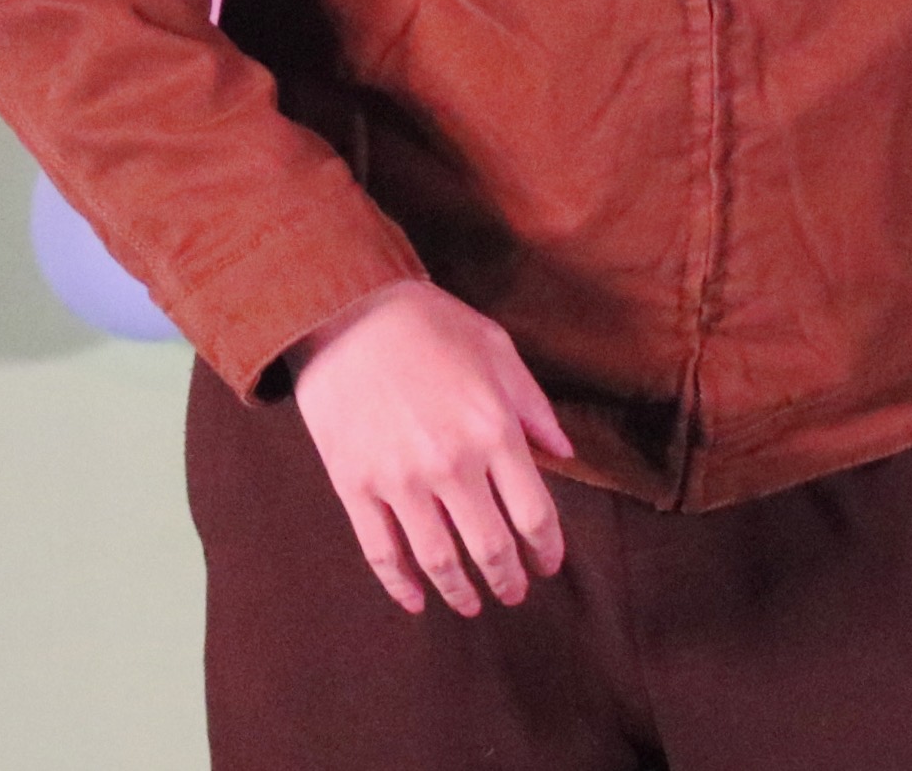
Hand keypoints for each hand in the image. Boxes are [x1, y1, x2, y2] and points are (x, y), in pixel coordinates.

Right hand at [288, 279, 574, 615]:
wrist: (345, 308)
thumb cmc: (429, 322)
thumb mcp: (497, 350)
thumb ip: (534, 406)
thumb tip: (565, 454)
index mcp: (494, 431)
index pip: (534, 514)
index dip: (547, 549)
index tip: (548, 563)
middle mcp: (451, 465)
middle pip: (491, 548)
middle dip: (508, 580)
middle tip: (514, 593)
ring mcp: (399, 480)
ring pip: (438, 561)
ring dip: (459, 592)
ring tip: (470, 604)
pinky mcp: (354, 485)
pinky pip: (380, 552)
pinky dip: (399, 585)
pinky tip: (414, 601)